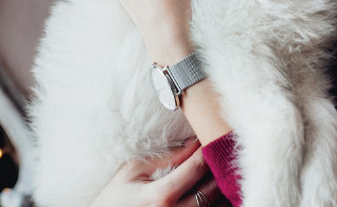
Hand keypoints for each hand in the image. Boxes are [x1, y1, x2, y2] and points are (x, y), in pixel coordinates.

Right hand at [90, 139, 224, 206]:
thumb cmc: (115, 198)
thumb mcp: (133, 171)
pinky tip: (211, 189)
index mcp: (161, 195)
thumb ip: (165, 158)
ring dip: (221, 186)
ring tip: (218, 169)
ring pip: (218, 204)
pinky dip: (217, 202)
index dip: (208, 148)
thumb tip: (193, 143)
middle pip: (214, 187)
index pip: (197, 167)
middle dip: (218, 166)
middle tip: (219, 150)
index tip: (212, 136)